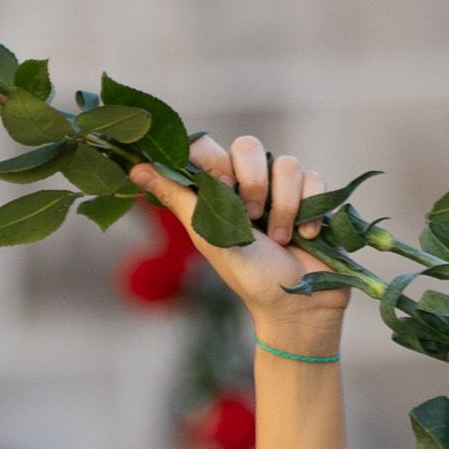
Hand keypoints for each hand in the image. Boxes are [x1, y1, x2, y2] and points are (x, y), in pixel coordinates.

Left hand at [127, 133, 343, 355]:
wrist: (295, 303)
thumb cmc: (247, 274)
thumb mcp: (208, 235)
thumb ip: (178, 197)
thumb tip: (134, 169)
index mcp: (218, 190)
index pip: (206, 147)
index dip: (213, 160)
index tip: (219, 185)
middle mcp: (249, 182)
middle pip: (249, 145)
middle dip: (252, 183)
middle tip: (250, 217)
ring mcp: (282, 188)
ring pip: (287, 164)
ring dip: (283, 206)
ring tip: (279, 240)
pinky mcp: (313, 195)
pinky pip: (314, 179)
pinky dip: (308, 211)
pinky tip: (304, 236)